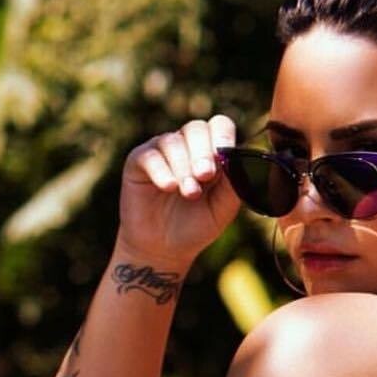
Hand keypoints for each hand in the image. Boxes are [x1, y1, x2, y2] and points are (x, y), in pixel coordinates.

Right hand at [117, 115, 241, 269]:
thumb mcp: (222, 209)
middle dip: (203, 152)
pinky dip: (161, 170)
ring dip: (183, 167)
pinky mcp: (139, 161)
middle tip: (205, 176)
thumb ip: (233, 185)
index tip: (223, 159)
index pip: (220, 126)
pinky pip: (150, 156)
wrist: (165, 250)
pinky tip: (168, 186)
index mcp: (211, 153)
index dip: (223, 136)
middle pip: (196, 128)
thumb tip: (238, 161)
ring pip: (173, 142)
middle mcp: (186, 146)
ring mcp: (161, 151)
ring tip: (189, 193)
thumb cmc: (196, 227)